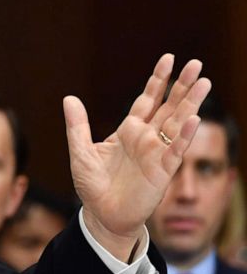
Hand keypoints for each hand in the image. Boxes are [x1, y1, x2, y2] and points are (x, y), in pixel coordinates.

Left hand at [64, 54, 210, 260]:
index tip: (168, 59)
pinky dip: (184, 136)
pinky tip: (194, 120)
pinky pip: (175, 151)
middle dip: (182, 85)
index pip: (147, 99)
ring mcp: (156, 154)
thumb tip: (69, 98)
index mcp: (128, 130)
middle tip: (196, 63)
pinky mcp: (161, 172)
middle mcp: (146, 138)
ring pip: (177, 123)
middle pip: (168, 106)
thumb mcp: (80, 151)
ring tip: (204, 82)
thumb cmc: (93, 185)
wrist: (101, 214)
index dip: (158, 80)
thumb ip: (77, 125)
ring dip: (191, 104)